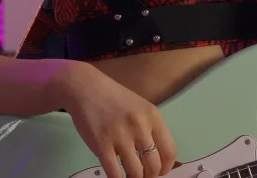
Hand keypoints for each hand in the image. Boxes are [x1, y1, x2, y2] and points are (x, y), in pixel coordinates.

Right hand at [53, 62, 177, 177]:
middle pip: (154, 165)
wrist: (86, 88)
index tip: (160, 172)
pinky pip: (114, 173)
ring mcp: (121, 136)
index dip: (166, 167)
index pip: (170, 151)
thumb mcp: (140, 107)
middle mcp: (140, 127)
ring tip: (130, 176)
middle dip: (150, 176)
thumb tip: (157, 156)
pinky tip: (116, 177)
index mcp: (153, 116)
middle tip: (143, 176)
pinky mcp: (102, 145)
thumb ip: (150, 128)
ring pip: (136, 172)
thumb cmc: (113, 98)